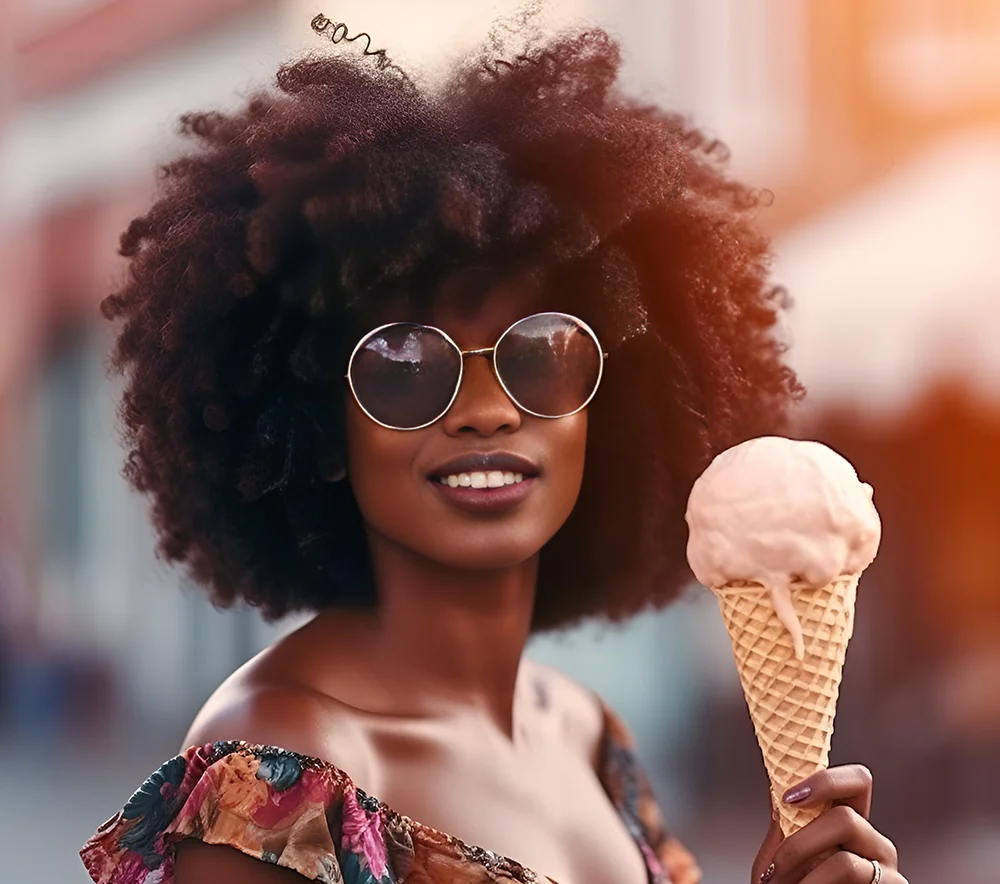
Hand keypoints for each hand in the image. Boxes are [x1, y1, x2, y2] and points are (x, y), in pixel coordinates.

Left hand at [750, 765, 906, 883]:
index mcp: (850, 822)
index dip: (826, 780)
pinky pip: (850, 878)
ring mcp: (887, 870)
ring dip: (804, 878)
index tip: (789, 797)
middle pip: (847, 818)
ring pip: (846, 860)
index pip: (857, 781)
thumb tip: (777, 786)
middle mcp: (873, 842)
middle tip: (775, 868)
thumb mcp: (783, 854)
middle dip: (800, 844)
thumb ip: (785, 824)